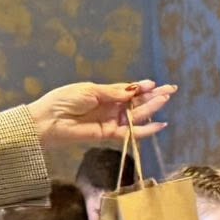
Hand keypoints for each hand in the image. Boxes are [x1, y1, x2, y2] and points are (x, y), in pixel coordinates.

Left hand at [29, 81, 175, 146]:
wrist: (48, 121)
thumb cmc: (64, 101)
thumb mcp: (90, 90)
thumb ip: (114, 92)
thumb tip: (136, 89)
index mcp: (104, 94)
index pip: (128, 91)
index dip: (142, 88)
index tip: (156, 84)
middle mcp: (110, 108)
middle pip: (136, 103)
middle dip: (153, 96)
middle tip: (170, 90)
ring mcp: (111, 121)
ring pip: (136, 116)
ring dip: (151, 108)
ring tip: (165, 100)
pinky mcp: (109, 135)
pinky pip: (131, 133)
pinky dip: (145, 130)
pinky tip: (159, 124)